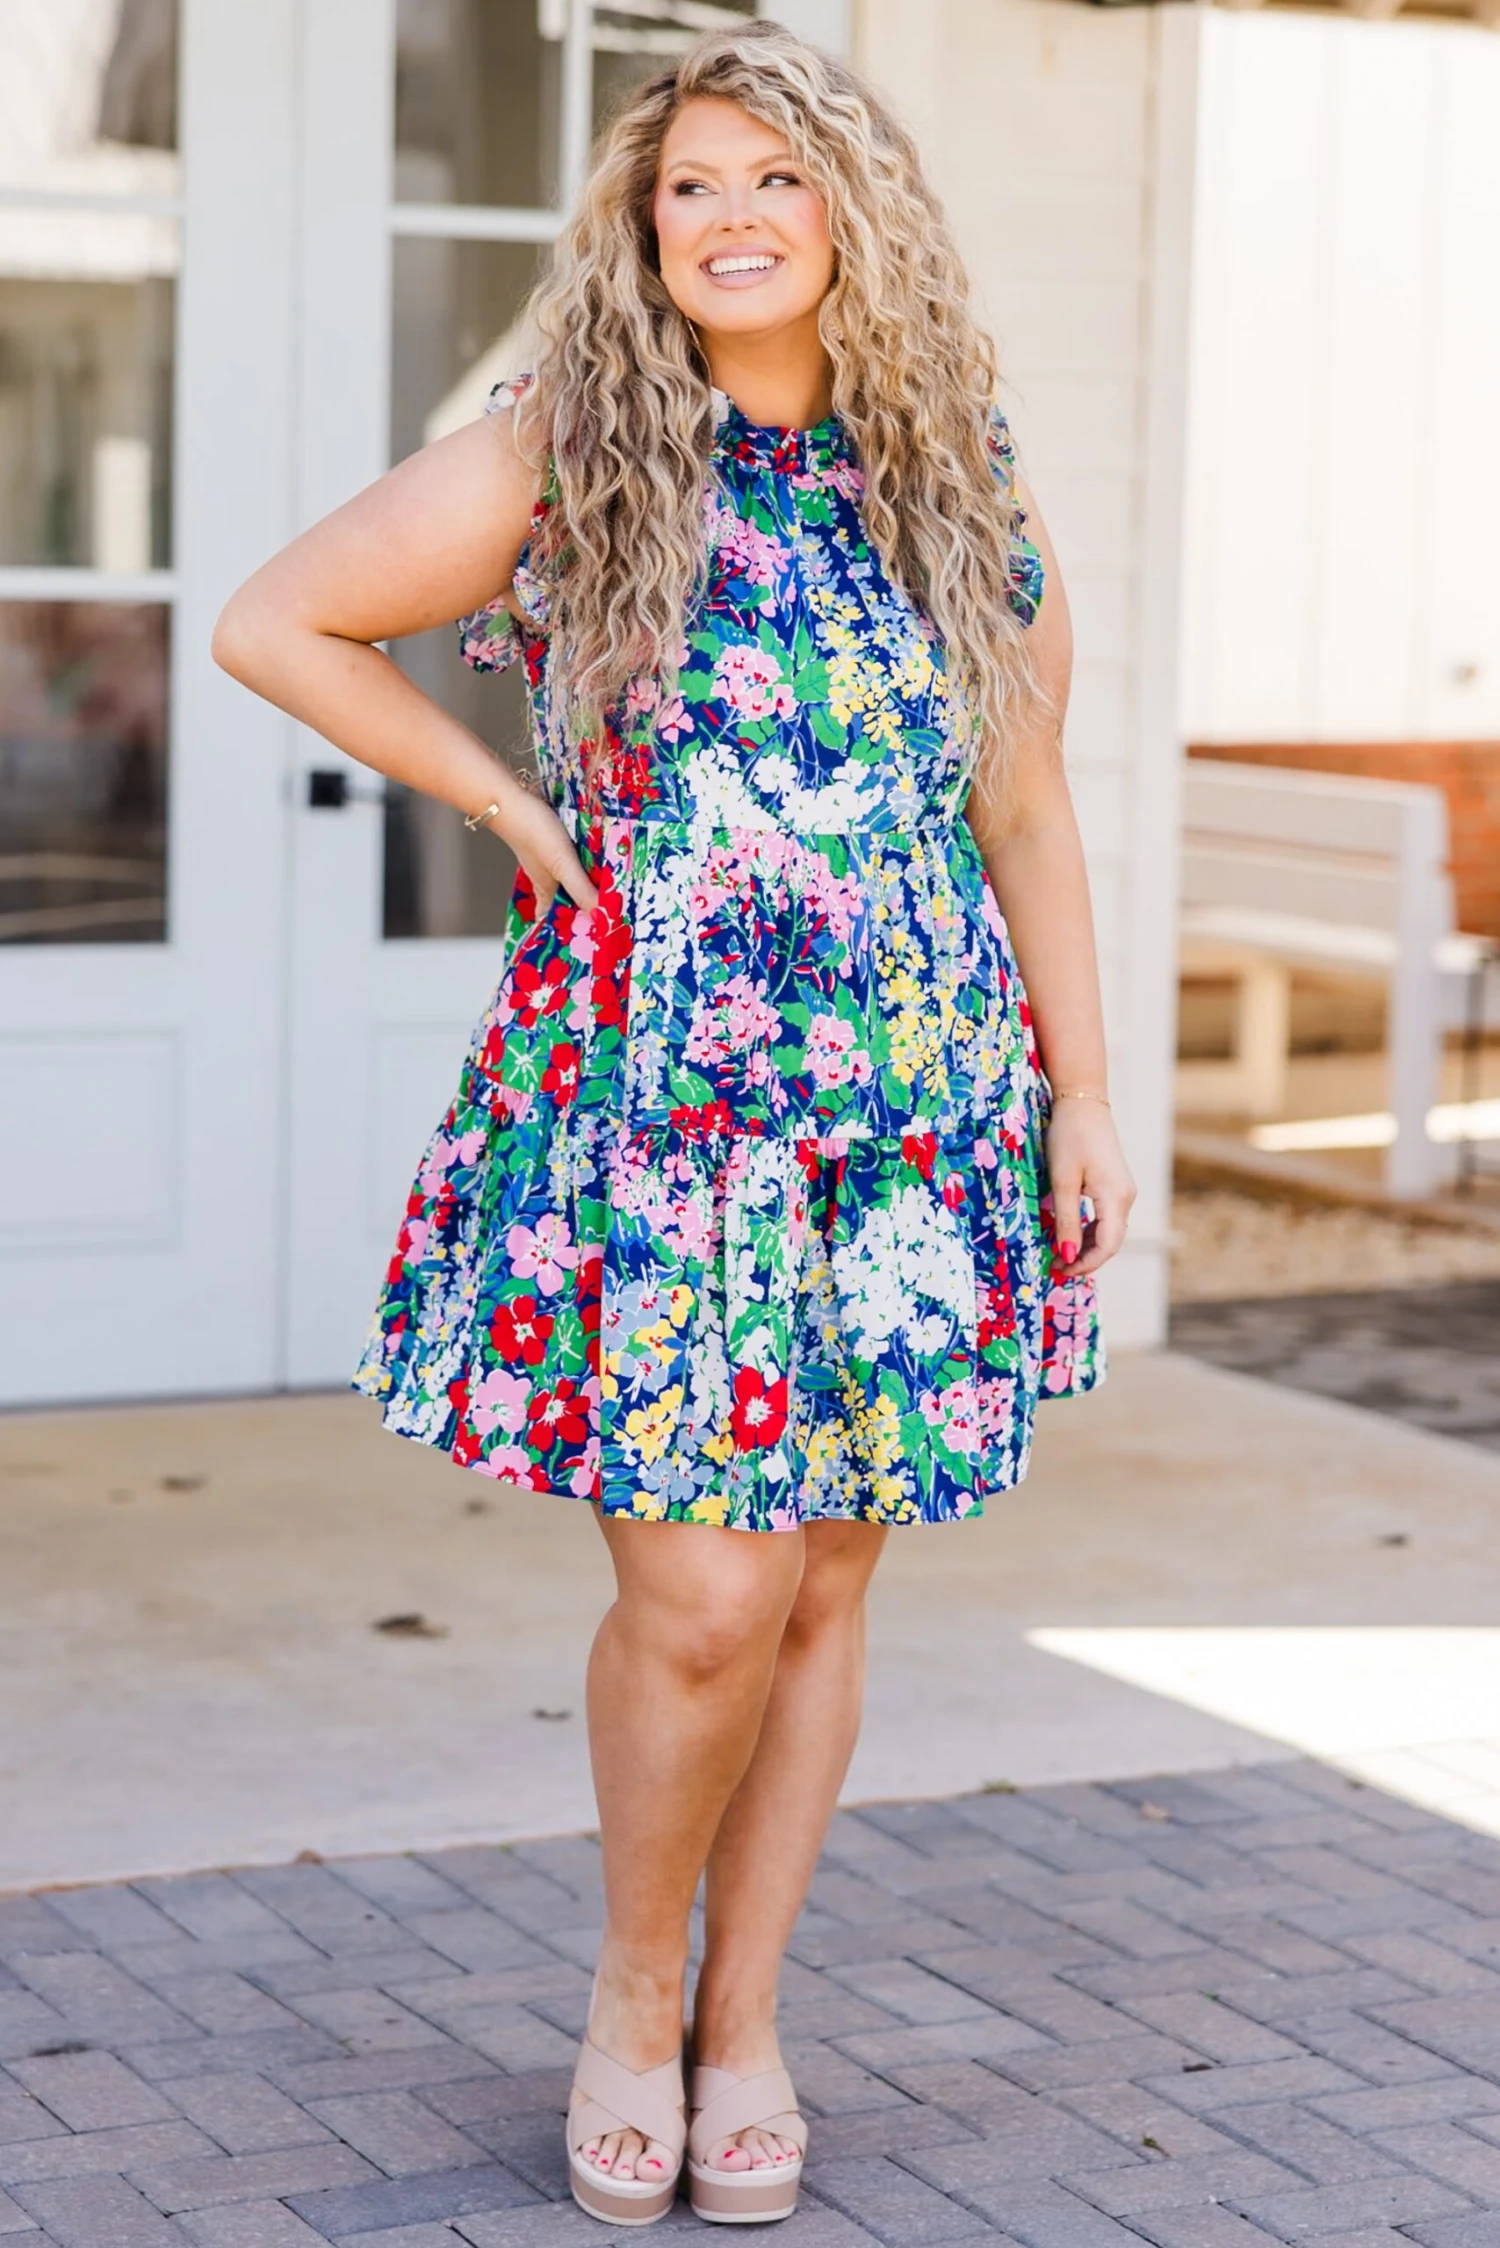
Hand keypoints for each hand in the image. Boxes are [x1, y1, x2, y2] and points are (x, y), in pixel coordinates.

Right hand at [495, 786, 598, 915]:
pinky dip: (583, 860)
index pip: (551, 918)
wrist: (510, 798)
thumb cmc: (533, 832)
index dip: (563, 928)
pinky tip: (596, 856)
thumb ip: (581, 889)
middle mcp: (546, 877)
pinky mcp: (552, 839)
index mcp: (546, 890)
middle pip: (563, 898)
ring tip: (608, 887)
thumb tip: (603, 917)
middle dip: (580, 905)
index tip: (584, 935)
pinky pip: (571, 856)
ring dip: (585, 882)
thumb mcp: (562, 865)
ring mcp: (548, 857)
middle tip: (605, 911)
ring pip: (567, 877)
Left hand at [1046, 1097, 1134, 1278]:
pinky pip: (1107, 1217)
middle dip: (1085, 1260)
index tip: (1060, 1272)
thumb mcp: (1062, 1181)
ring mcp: (1124, 1191)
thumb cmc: (1069, 1138)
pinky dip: (1090, 1231)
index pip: (1108, 1245)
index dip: (1086, 1265)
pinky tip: (1071, 1235)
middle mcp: (1126, 1197)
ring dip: (1087, 1247)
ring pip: (1109, 1231)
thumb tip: (1067, 1255)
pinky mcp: (1117, 1185)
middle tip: (1056, 1269)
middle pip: (1111, 1241)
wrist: (1083, 1102)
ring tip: (1060, 1256)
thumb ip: (1066, 1220)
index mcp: (1115, 1197)